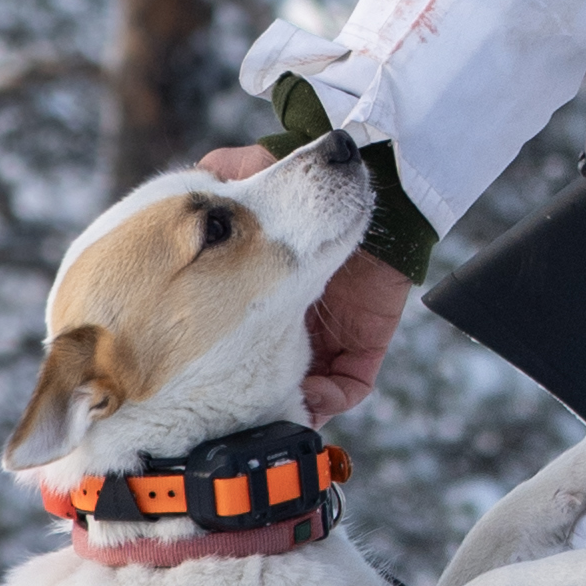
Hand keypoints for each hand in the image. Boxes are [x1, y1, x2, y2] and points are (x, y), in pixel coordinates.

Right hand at [195, 144, 410, 418]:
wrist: (393, 198)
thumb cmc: (332, 187)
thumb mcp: (268, 175)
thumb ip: (230, 172)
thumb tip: (197, 177)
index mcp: (266, 286)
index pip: (234, 326)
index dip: (215, 346)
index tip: (192, 362)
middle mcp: (294, 318)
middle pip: (263, 365)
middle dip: (244, 387)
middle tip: (218, 401)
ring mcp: (331, 338)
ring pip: (302, 385)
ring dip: (284, 399)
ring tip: (257, 413)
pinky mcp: (366, 346)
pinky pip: (347, 386)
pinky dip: (328, 399)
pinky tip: (308, 404)